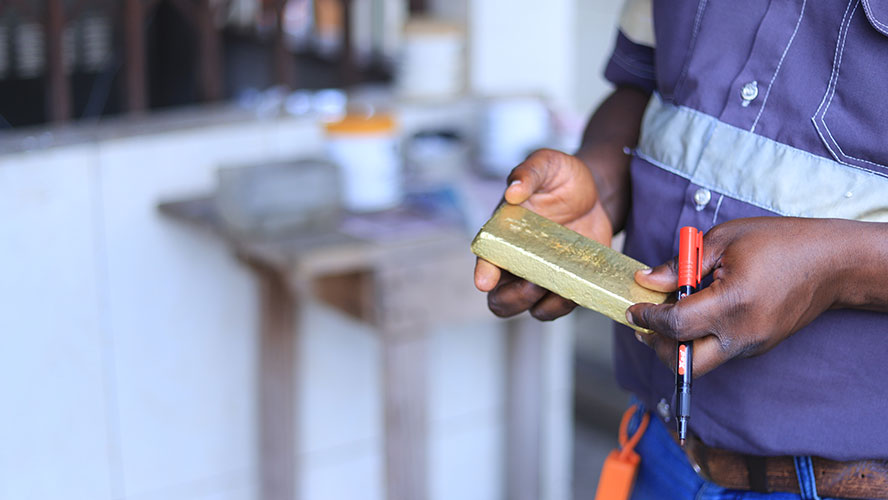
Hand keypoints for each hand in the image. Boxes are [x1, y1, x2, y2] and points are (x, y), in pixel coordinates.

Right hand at [474, 149, 613, 320]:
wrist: (595, 192)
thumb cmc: (562, 177)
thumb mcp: (547, 163)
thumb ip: (528, 171)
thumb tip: (514, 190)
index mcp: (502, 234)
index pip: (484, 259)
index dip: (482, 272)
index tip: (484, 280)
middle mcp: (517, 260)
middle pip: (500, 299)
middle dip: (513, 298)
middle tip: (533, 281)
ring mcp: (541, 276)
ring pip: (528, 309)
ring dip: (541, 304)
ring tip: (560, 284)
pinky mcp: (566, 283)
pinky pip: (560, 307)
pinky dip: (567, 304)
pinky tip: (579, 287)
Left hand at [627, 217, 848, 376]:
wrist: (833, 263)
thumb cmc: (779, 243)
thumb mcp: (722, 240)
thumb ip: (680, 265)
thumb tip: (646, 280)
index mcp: (733, 304)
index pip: (676, 324)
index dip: (648, 317)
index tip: (633, 308)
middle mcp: (743, 334)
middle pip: (685, 364)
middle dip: (657, 348)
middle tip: (642, 326)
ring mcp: (753, 345)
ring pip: (702, 364)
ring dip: (677, 346)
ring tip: (666, 317)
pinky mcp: (759, 347)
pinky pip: (719, 353)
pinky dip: (698, 340)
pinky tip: (693, 316)